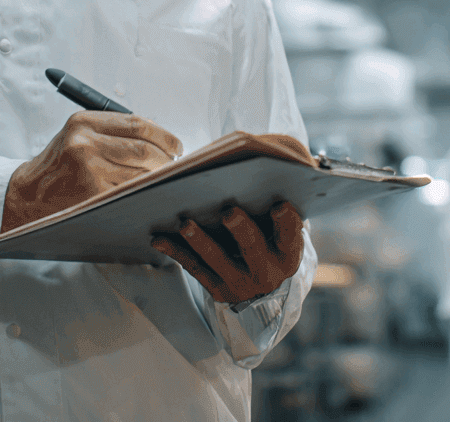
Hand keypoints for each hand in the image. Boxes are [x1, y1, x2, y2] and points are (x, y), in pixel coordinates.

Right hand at [2, 111, 180, 231]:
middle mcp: (84, 142)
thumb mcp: (78, 135)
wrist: (27, 194)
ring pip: (138, 172)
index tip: (176, 144)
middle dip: (165, 159)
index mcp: (83, 122)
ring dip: (156, 177)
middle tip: (174, 164)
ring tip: (162, 178)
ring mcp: (88, 170)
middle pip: (142, 149)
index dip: (163, 135)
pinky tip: (146, 192)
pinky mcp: (91, 193)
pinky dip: (142, 192)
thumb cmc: (57, 165)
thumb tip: (157, 137)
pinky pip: (127, 191)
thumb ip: (112, 131)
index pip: (137, 123)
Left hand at [150, 202, 304, 304]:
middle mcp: (267, 271)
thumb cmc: (269, 237)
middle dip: (241, 230)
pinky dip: (176, 251)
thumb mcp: (281, 227)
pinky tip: (159, 239)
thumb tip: (259, 160)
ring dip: (201, 241)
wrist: (262, 283)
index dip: (287, 221)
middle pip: (253, 248)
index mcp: (287, 252)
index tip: (279, 205)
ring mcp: (240, 282)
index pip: (290, 234)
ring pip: (218, 260)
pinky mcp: (217, 289)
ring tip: (185, 225)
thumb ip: (274, 201)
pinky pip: (194, 267)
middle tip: (229, 212)